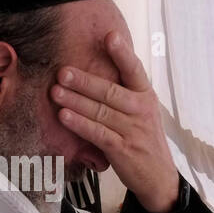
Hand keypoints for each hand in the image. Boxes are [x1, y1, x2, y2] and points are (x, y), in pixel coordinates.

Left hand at [51, 31, 180, 212]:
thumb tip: (95, 68)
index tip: (110, 36)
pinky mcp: (122, 150)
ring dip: (76, 101)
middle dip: (84, 81)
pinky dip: (80, 124)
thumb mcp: (142, 111)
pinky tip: (64, 116)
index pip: (134, 70)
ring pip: (100, 112)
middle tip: (63, 72)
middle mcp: (141, 110)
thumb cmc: (143, 138)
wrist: (158, 176)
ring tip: (56, 92)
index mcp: (146, 96)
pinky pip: (97, 134)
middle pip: (110, 91)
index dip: (122, 53)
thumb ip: (124, 92)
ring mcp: (133, 131)